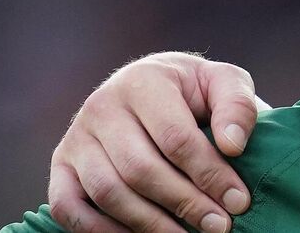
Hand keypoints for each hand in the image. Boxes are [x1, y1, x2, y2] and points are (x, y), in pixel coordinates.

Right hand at [47, 52, 260, 232]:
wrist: (153, 87)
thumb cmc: (195, 91)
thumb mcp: (224, 83)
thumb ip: (236, 106)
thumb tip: (233, 145)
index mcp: (143, 81)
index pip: (175, 138)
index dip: (209, 173)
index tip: (238, 200)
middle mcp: (101, 107)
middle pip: (141, 169)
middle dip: (185, 203)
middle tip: (220, 226)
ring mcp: (76, 138)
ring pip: (108, 192)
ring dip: (151, 224)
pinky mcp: (61, 166)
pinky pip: (69, 208)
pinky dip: (102, 231)